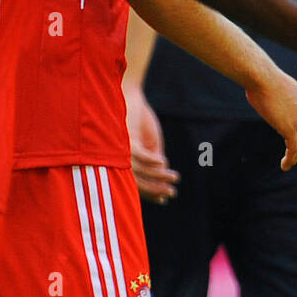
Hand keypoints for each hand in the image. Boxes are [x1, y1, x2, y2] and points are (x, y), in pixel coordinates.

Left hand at [125, 80, 178, 203]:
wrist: (131, 98)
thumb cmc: (139, 119)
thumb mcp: (150, 141)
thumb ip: (155, 157)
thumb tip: (163, 171)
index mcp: (126, 161)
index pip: (137, 183)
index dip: (151, 192)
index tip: (165, 198)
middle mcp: (121, 158)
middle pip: (138, 181)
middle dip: (155, 189)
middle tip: (171, 193)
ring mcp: (123, 150)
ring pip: (141, 170)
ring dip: (159, 175)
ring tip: (174, 177)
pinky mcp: (127, 139)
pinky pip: (140, 155)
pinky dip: (152, 160)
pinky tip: (163, 162)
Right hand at [244, 68, 296, 170]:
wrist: (260, 76)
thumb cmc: (263, 78)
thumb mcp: (280, 87)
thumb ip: (283, 99)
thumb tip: (274, 104)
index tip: (296, 143)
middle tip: (292, 157)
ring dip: (295, 158)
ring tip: (287, 164)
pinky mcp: (290, 128)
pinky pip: (293, 149)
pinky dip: (290, 159)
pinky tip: (284, 165)